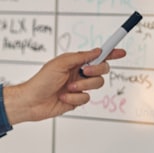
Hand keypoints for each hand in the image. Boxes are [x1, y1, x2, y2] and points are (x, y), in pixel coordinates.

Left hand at [2, 47, 125, 124]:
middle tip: (84, 71)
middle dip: (96, 70)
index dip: (111, 53)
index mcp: (75, 62)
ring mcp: (79, 87)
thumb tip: (97, 51)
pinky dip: (74, 97)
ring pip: (97, 85)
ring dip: (82, 86)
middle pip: (102, 70)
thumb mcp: (59, 64)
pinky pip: (86, 98)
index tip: (122, 52)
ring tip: (67, 87)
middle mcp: (79, 73)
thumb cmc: (41, 80)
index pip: (97, 56)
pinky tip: (63, 97)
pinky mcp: (77, 100)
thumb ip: (80, 57)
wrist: (32, 101)